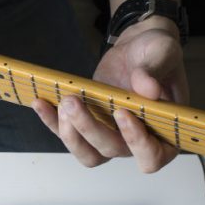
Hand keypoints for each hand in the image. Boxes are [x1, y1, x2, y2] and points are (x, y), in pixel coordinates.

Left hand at [33, 16, 188, 172]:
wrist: (136, 49)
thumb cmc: (156, 54)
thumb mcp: (162, 52)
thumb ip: (155, 70)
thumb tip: (147, 89)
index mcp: (164, 132)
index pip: (152, 155)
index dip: (137, 142)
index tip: (122, 113)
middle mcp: (135, 142)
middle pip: (111, 150)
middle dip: (89, 128)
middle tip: (74, 101)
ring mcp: (110, 137)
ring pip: (87, 153)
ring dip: (70, 133)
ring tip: (63, 103)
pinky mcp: (87, 128)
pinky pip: (67, 135)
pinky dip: (51, 122)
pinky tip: (41, 104)